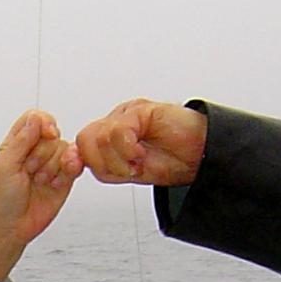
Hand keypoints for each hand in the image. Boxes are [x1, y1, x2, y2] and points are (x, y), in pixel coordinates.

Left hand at [0, 110, 82, 281]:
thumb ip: (21, 140)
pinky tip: (56, 183)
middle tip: (29, 172)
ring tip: (39, 182)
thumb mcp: (4, 166)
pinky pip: (75, 164)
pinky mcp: (64, 178)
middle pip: (52, 134)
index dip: (44, 123)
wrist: (11, 227)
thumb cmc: (1, 200)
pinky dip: (68, 172)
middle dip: (42, 154)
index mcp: (16, 144)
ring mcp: (50, 164)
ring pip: (64, 149)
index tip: (46, 133)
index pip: (35, 118)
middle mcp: (35, 151)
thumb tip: (36, 118)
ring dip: (52, 167)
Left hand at [76, 99, 207, 186]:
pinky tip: (142, 153)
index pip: (81, 145)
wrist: (201, 153)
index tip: (97, 171)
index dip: (82, 161)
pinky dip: (128, 149)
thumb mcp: (130, 172)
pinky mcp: (141, 110)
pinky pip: (119, 132)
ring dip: (120, 160)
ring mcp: (128, 113)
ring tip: (139, 161)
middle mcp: (117, 121)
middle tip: (128, 169)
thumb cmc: (171, 159)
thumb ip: (105, 168)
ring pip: (100, 138)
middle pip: (85, 141)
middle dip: (104, 164)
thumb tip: (79, 162)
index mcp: (111, 134)